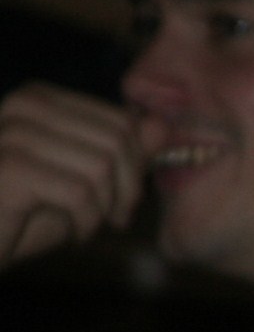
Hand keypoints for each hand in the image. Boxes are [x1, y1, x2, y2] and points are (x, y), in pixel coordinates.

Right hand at [0, 83, 143, 266]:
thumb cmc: (29, 214)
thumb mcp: (85, 181)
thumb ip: (123, 152)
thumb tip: (161, 125)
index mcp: (43, 99)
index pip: (122, 122)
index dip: (137, 167)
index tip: (124, 202)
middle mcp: (25, 105)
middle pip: (117, 140)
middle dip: (128, 190)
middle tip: (114, 219)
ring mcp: (13, 133)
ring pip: (101, 166)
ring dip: (105, 209)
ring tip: (88, 225)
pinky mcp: (9, 166)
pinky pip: (79, 193)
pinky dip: (86, 222)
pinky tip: (72, 233)